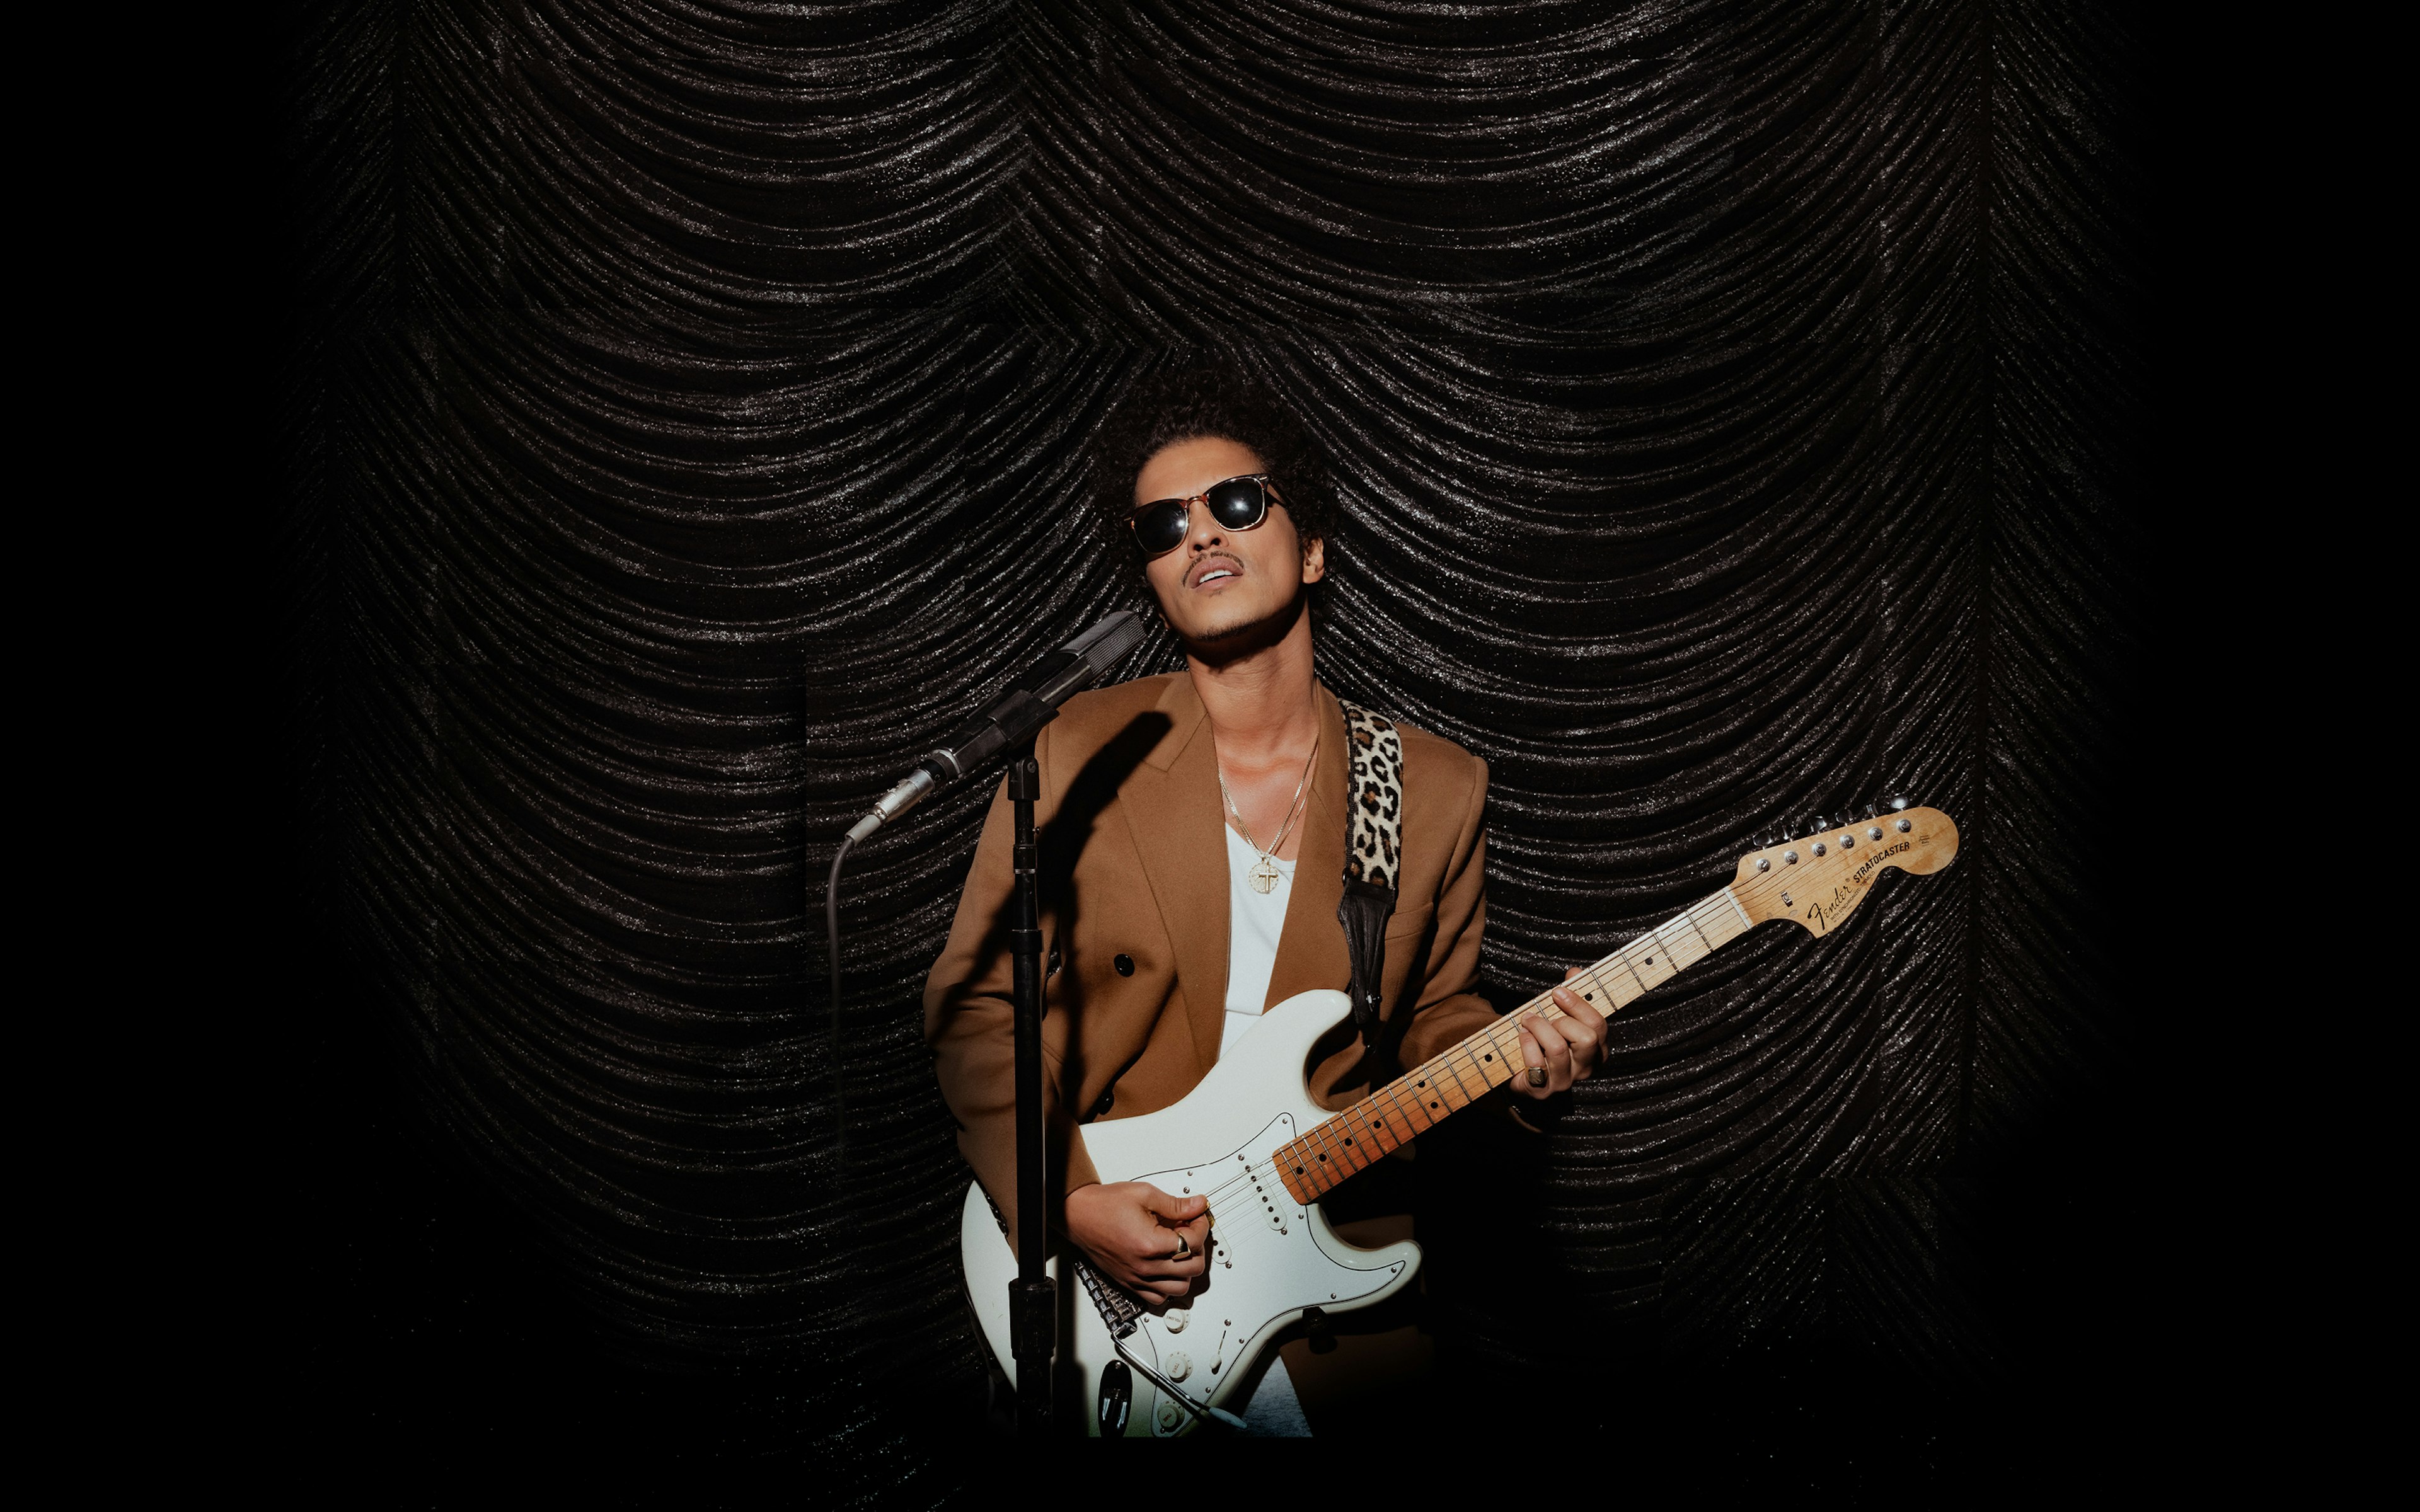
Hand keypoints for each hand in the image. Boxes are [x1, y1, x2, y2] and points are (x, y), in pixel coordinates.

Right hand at [1064, 1181, 1210, 1302]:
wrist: (1078, 1215)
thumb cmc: (1104, 1205)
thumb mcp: (1144, 1195)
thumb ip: (1175, 1204)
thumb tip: (1198, 1206)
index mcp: (1150, 1244)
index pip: (1193, 1243)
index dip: (1200, 1225)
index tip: (1196, 1216)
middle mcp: (1144, 1266)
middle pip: (1193, 1267)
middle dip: (1198, 1247)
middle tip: (1190, 1230)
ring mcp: (1137, 1278)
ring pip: (1180, 1288)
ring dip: (1187, 1269)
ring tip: (1180, 1249)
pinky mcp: (1130, 1283)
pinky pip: (1158, 1298)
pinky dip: (1168, 1286)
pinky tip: (1166, 1267)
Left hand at [1513, 967, 1606, 1099]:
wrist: (1522, 1073)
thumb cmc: (1544, 1040)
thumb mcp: (1560, 1015)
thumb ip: (1571, 994)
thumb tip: (1575, 972)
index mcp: (1597, 1049)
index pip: (1598, 1025)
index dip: (1579, 1004)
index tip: (1558, 991)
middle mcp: (1586, 1067)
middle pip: (1587, 1038)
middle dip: (1561, 1020)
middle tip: (1544, 1016)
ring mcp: (1565, 1080)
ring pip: (1558, 1048)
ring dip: (1538, 1027)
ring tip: (1527, 1022)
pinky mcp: (1543, 1089)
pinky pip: (1535, 1062)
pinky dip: (1525, 1043)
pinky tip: (1521, 1037)